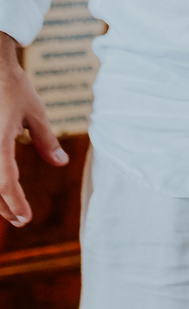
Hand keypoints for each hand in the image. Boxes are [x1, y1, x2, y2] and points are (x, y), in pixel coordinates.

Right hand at [0, 32, 67, 226]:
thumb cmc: (14, 89)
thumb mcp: (36, 113)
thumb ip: (47, 140)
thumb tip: (61, 163)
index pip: (5, 181)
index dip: (15, 202)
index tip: (26, 218)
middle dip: (4, 207)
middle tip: (21, 220)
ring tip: (12, 210)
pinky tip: (2, 190)